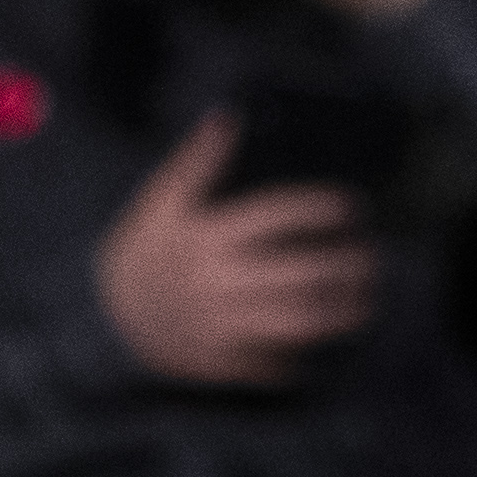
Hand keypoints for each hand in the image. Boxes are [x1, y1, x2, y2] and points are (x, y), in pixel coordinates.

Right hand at [93, 115, 379, 385]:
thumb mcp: (164, 200)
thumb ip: (200, 160)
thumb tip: (228, 115)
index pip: (277, 215)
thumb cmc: (146, 249)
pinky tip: (328, 338)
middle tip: (371, 257)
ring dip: (340, 312)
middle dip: (345, 266)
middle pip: (299, 273)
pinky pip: (273, 361)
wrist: (105, 316)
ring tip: (365, 299)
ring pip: (296, 320)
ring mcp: (220, 322)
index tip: (354, 206)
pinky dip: (304, 351)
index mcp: (209, 235)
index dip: (320, 208)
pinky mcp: (220, 359)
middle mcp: (218, 279)